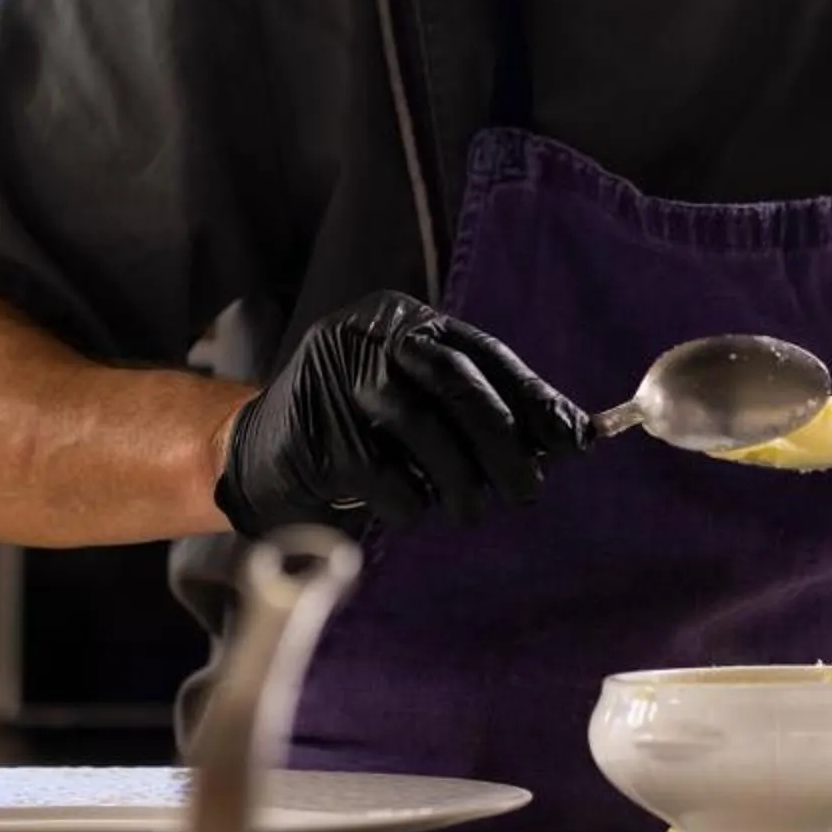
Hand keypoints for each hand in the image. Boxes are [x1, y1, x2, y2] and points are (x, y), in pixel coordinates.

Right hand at [216, 292, 589, 538]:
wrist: (256, 453)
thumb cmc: (357, 431)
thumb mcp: (418, 403)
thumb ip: (480, 409)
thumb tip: (571, 436)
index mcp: (402, 320)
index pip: (482, 354)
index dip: (532, 399)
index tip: (574, 441)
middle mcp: (367, 335)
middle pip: (456, 382)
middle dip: (503, 441)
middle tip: (527, 491)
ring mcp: (333, 377)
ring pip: (421, 426)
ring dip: (460, 480)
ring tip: (471, 511)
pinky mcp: (312, 429)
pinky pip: (380, 472)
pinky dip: (408, 500)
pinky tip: (409, 507)